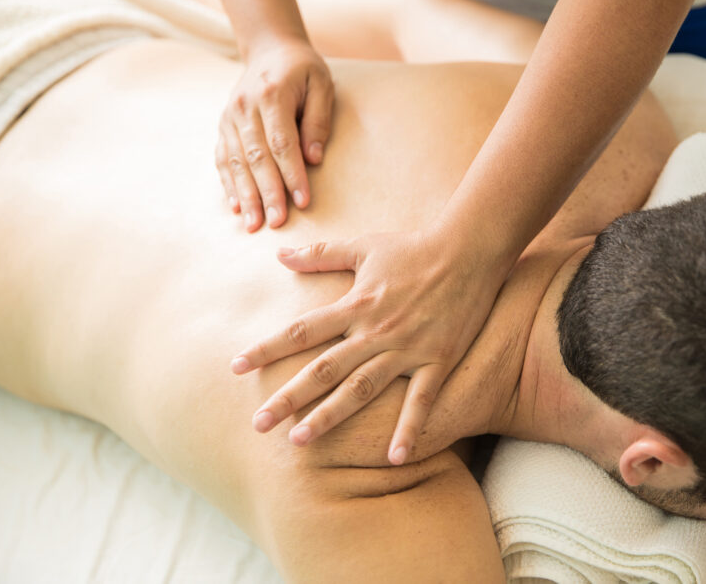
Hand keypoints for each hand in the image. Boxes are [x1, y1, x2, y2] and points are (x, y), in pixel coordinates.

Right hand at [217, 39, 333, 231]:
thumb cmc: (303, 70)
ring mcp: (229, 117)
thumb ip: (318, 120)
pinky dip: (228, 184)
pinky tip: (236, 207)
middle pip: (256, 157)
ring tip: (254, 224)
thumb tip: (314, 159)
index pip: (282, 142)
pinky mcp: (222, 125)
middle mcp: (244, 107)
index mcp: (272, 94)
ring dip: (245, 195)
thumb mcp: (322, 85)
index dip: (292, 174)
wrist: (269, 49)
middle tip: (278, 222)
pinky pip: (222, 159)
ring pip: (235, 162)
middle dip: (267, 193)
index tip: (302, 202)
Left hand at [230, 229, 507, 463]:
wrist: (470, 251)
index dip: (267, 348)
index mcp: (355, 304)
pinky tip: (394, 459)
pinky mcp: (438, 360)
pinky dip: (409, 430)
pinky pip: (422, 401)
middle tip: (258, 424)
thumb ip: (320, 255)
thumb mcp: (363, 246)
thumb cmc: (414, 247)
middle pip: (324, 369)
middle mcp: (375, 331)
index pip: (301, 331)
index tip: (236, 367)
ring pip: (362, 389)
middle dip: (288, 397)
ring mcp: (407, 349)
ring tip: (299, 442)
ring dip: (330, 416)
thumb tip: (279, 255)